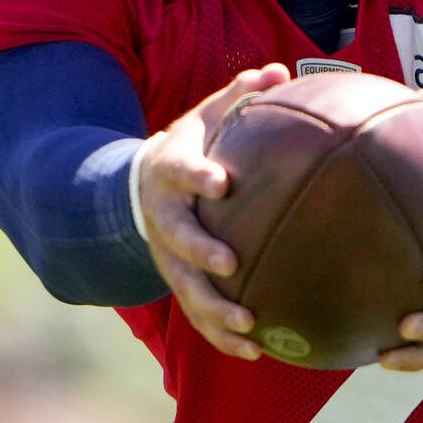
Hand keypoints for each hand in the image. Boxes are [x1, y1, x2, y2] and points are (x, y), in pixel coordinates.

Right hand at [135, 63, 291, 359]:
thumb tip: (280, 70)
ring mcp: (166, 255)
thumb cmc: (191, 149)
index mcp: (168, 172)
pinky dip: (222, 337)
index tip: (220, 181)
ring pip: (184, 288)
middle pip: (175, 239)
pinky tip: (257, 352)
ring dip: (212, 309)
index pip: (178, 172)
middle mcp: (162, 218)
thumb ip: (239, 97)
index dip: (195, 177)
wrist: (142, 188)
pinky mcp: (177, 282)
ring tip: (247, 325)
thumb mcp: (206, 118)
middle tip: (230, 263)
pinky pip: (197, 316)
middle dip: (200, 252)